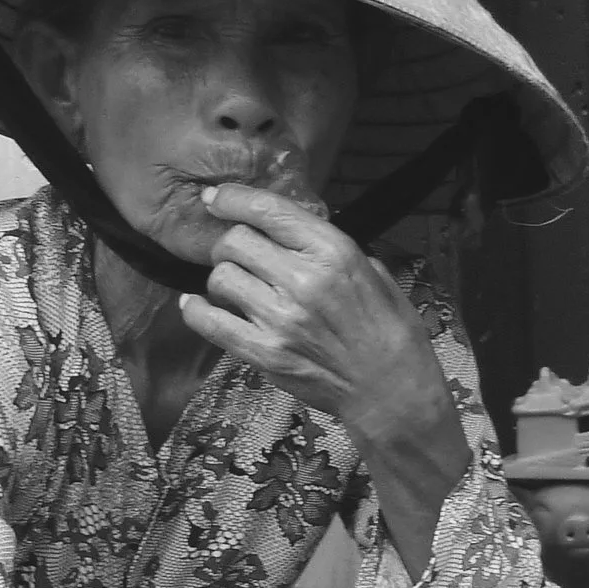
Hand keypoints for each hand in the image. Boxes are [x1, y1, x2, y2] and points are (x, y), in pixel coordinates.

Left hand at [181, 183, 470, 575]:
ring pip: (220, 278)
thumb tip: (288, 229)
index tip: (215, 197)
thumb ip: (329, 246)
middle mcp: (304, 280)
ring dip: (222, 279)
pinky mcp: (265, 353)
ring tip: (236, 288)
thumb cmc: (388, 329)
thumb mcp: (373, 270)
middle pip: (235, 242)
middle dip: (231, 244)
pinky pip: (210, 322)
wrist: (391, 389)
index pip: (269, 211)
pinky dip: (197, 310)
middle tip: (239, 256)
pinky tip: (197, 305)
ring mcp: (281, 319)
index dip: (233, 198)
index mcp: (335, 252)